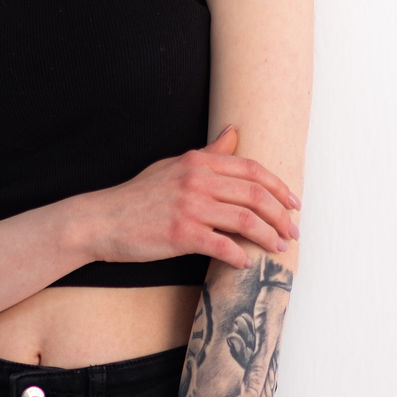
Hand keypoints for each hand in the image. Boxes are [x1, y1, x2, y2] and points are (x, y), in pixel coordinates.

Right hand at [91, 126, 300, 270]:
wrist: (102, 220)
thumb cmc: (139, 195)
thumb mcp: (174, 165)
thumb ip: (208, 153)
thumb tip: (234, 132)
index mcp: (198, 161)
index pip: (251, 170)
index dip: (279, 187)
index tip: (294, 204)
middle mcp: (196, 180)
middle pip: (254, 195)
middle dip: (281, 215)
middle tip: (293, 231)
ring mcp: (188, 207)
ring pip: (244, 221)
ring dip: (267, 236)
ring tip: (278, 248)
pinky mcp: (180, 234)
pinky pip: (221, 245)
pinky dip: (239, 256)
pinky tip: (246, 263)